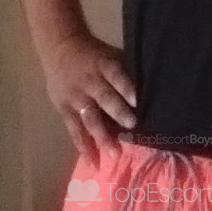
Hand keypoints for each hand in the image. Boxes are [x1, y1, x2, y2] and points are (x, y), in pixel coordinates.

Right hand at [42, 30, 136, 165]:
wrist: (59, 48)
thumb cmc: (94, 55)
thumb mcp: (109, 55)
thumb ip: (126, 71)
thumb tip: (152, 91)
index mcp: (102, 65)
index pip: (115, 74)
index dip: (125, 87)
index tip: (137, 101)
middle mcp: (89, 82)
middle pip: (103, 97)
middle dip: (117, 112)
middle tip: (131, 126)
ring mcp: (75, 98)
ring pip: (89, 119)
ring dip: (102, 137)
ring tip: (114, 154)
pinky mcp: (65, 110)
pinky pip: (75, 131)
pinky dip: (84, 148)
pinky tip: (94, 163)